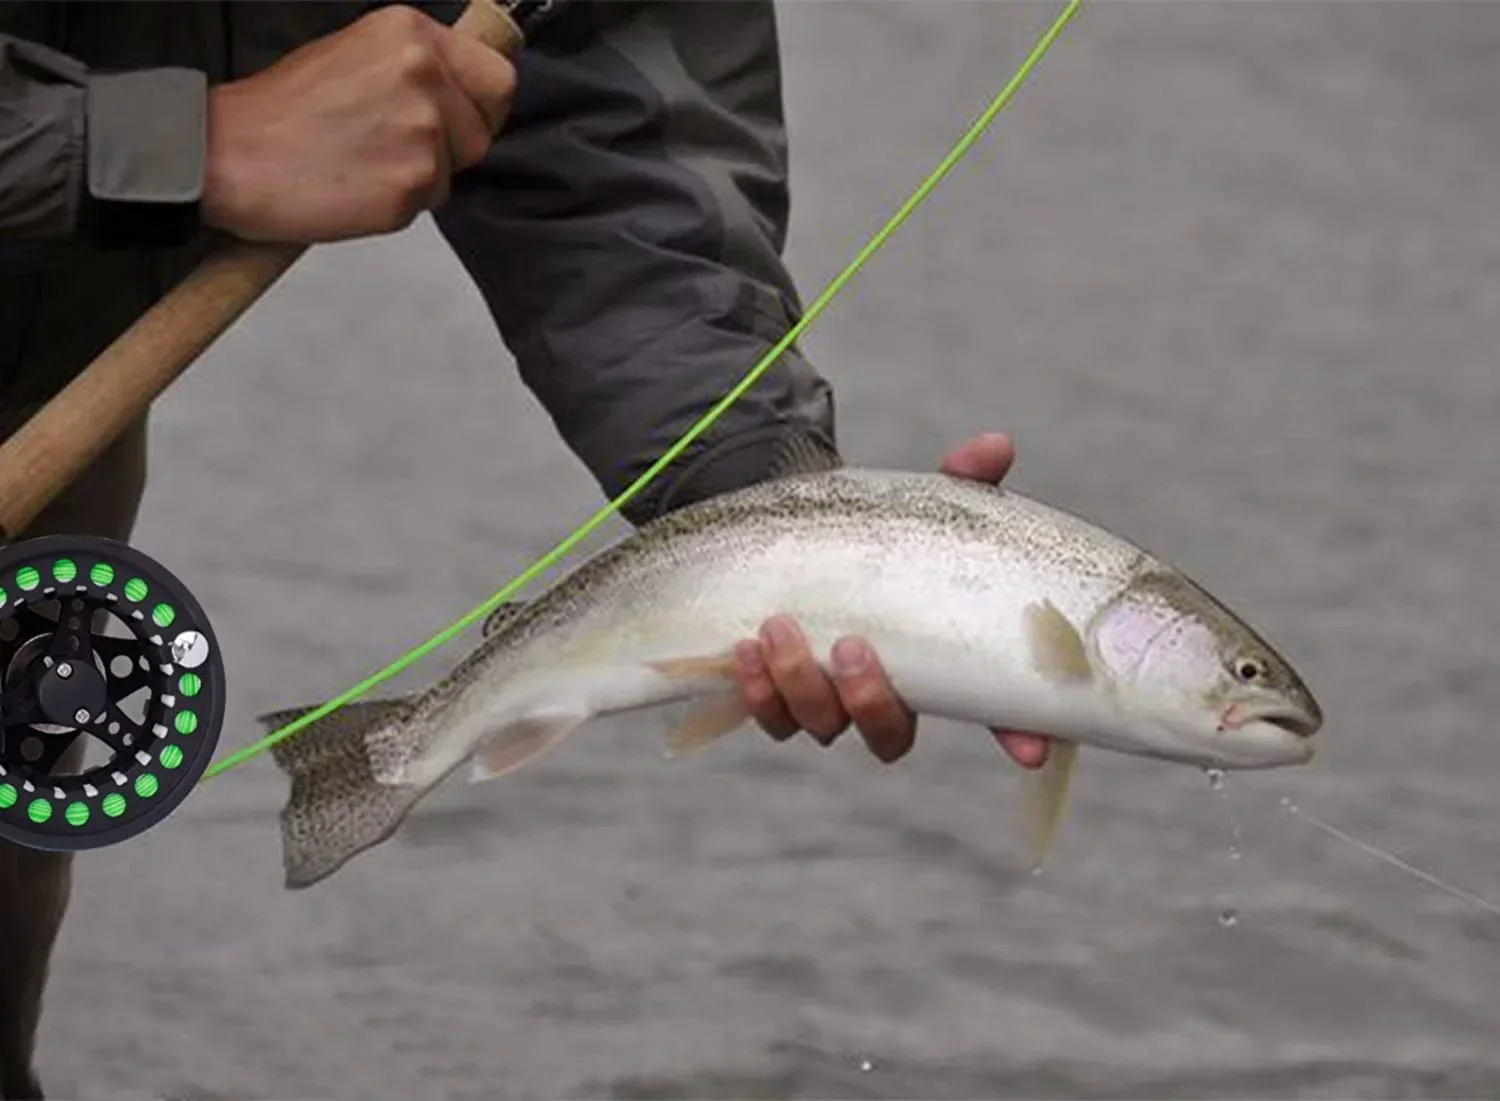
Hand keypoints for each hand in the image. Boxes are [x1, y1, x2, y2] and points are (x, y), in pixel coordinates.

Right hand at [202, 5, 514, 242]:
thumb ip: (414, 68)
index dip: (482, 105)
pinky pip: (427, 203)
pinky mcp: (412, 184)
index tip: (464, 118)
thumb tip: (460, 92)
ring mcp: (422, 132)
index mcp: (410, 34)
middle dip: (452, 147)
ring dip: (420, 177)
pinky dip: (398, 204)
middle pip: (482, 131)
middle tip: (395, 148)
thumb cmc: (279, 112)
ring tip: (363, 164)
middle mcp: (424, 76)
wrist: (229, 155)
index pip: (496, 76)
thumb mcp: (354, 56)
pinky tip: (355, 186)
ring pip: (454, 171)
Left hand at [732, 432, 1052, 768]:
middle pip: (889, 736)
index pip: (992, 714)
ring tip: (778, 629)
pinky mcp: (774, 694)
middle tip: (852, 646)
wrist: (787, 528)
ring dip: (800, 685)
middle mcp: (885, 695)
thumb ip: (960, 481)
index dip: (1015, 735)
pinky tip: (745, 649)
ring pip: (821, 726)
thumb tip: (994, 446)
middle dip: (869, 700)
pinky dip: (758, 689)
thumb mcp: (919, 504)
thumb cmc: (873, 530)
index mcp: (938, 664)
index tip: (1030, 749)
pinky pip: (768, 716)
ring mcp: (827, 701)